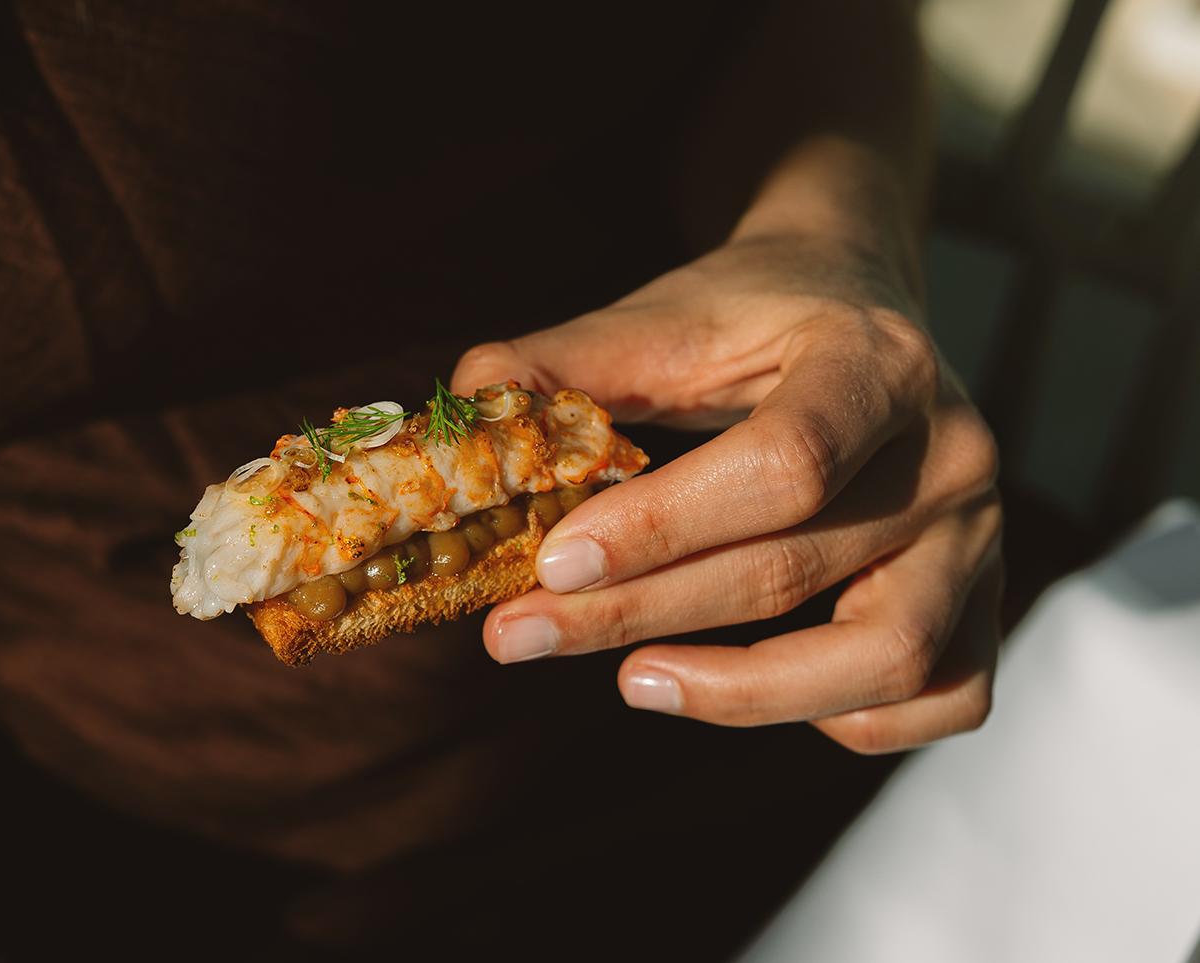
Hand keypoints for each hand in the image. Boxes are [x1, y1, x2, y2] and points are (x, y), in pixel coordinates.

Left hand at [452, 230, 1001, 753]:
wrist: (860, 305)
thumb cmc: (757, 315)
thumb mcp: (666, 316)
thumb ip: (568, 364)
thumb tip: (467, 410)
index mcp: (878, 363)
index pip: (786, 463)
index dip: (663, 525)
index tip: (550, 562)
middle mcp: (952, 454)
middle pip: (798, 568)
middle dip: (642, 615)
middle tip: (522, 635)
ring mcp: (981, 535)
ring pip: (889, 660)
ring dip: (746, 694)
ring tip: (633, 680)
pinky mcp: (982, 596)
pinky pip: (940, 697)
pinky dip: (845, 719)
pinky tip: (745, 688)